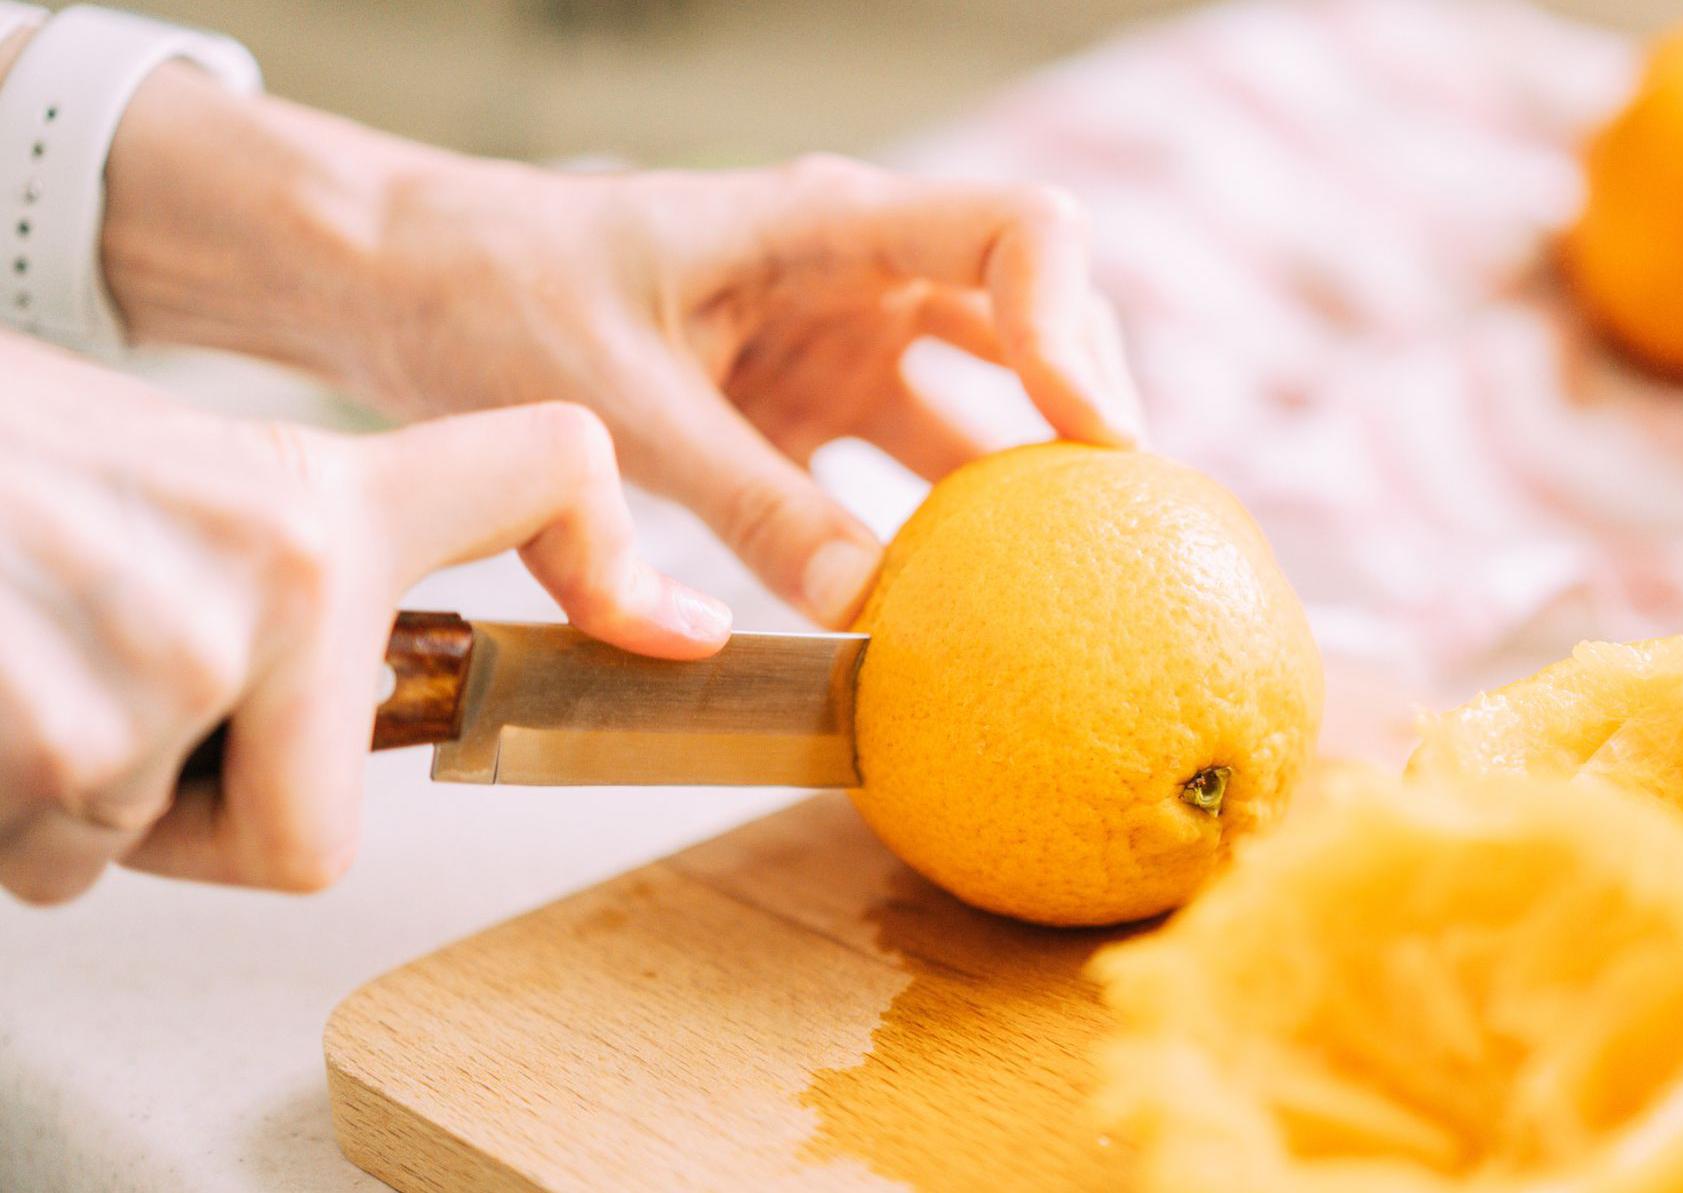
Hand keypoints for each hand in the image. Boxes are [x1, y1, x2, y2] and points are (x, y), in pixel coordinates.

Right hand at [0, 335, 725, 903]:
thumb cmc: (8, 464)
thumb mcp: (182, 474)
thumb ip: (298, 570)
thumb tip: (376, 686)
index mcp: (325, 500)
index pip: (545, 472)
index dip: (615, 551)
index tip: (671, 631)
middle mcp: (282, 572)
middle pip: (305, 837)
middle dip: (200, 820)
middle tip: (113, 707)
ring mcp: (170, 657)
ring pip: (146, 847)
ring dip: (69, 799)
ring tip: (17, 654)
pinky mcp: (50, 730)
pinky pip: (52, 862)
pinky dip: (0, 812)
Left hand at [99, 69, 1142, 627]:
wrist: (408, 286)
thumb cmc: (498, 294)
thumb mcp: (621, 404)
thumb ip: (745, 500)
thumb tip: (862, 608)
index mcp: (828, 225)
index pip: (1018, 232)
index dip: (1077, 327)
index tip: (1089, 438)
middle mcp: (859, 275)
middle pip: (1034, 317)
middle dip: (1085, 409)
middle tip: (1118, 530)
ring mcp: (839, 342)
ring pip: (983, 398)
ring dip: (1025, 479)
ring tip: (1072, 580)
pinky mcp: (805, 407)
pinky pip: (904, 465)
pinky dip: (941, 526)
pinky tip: (962, 603)